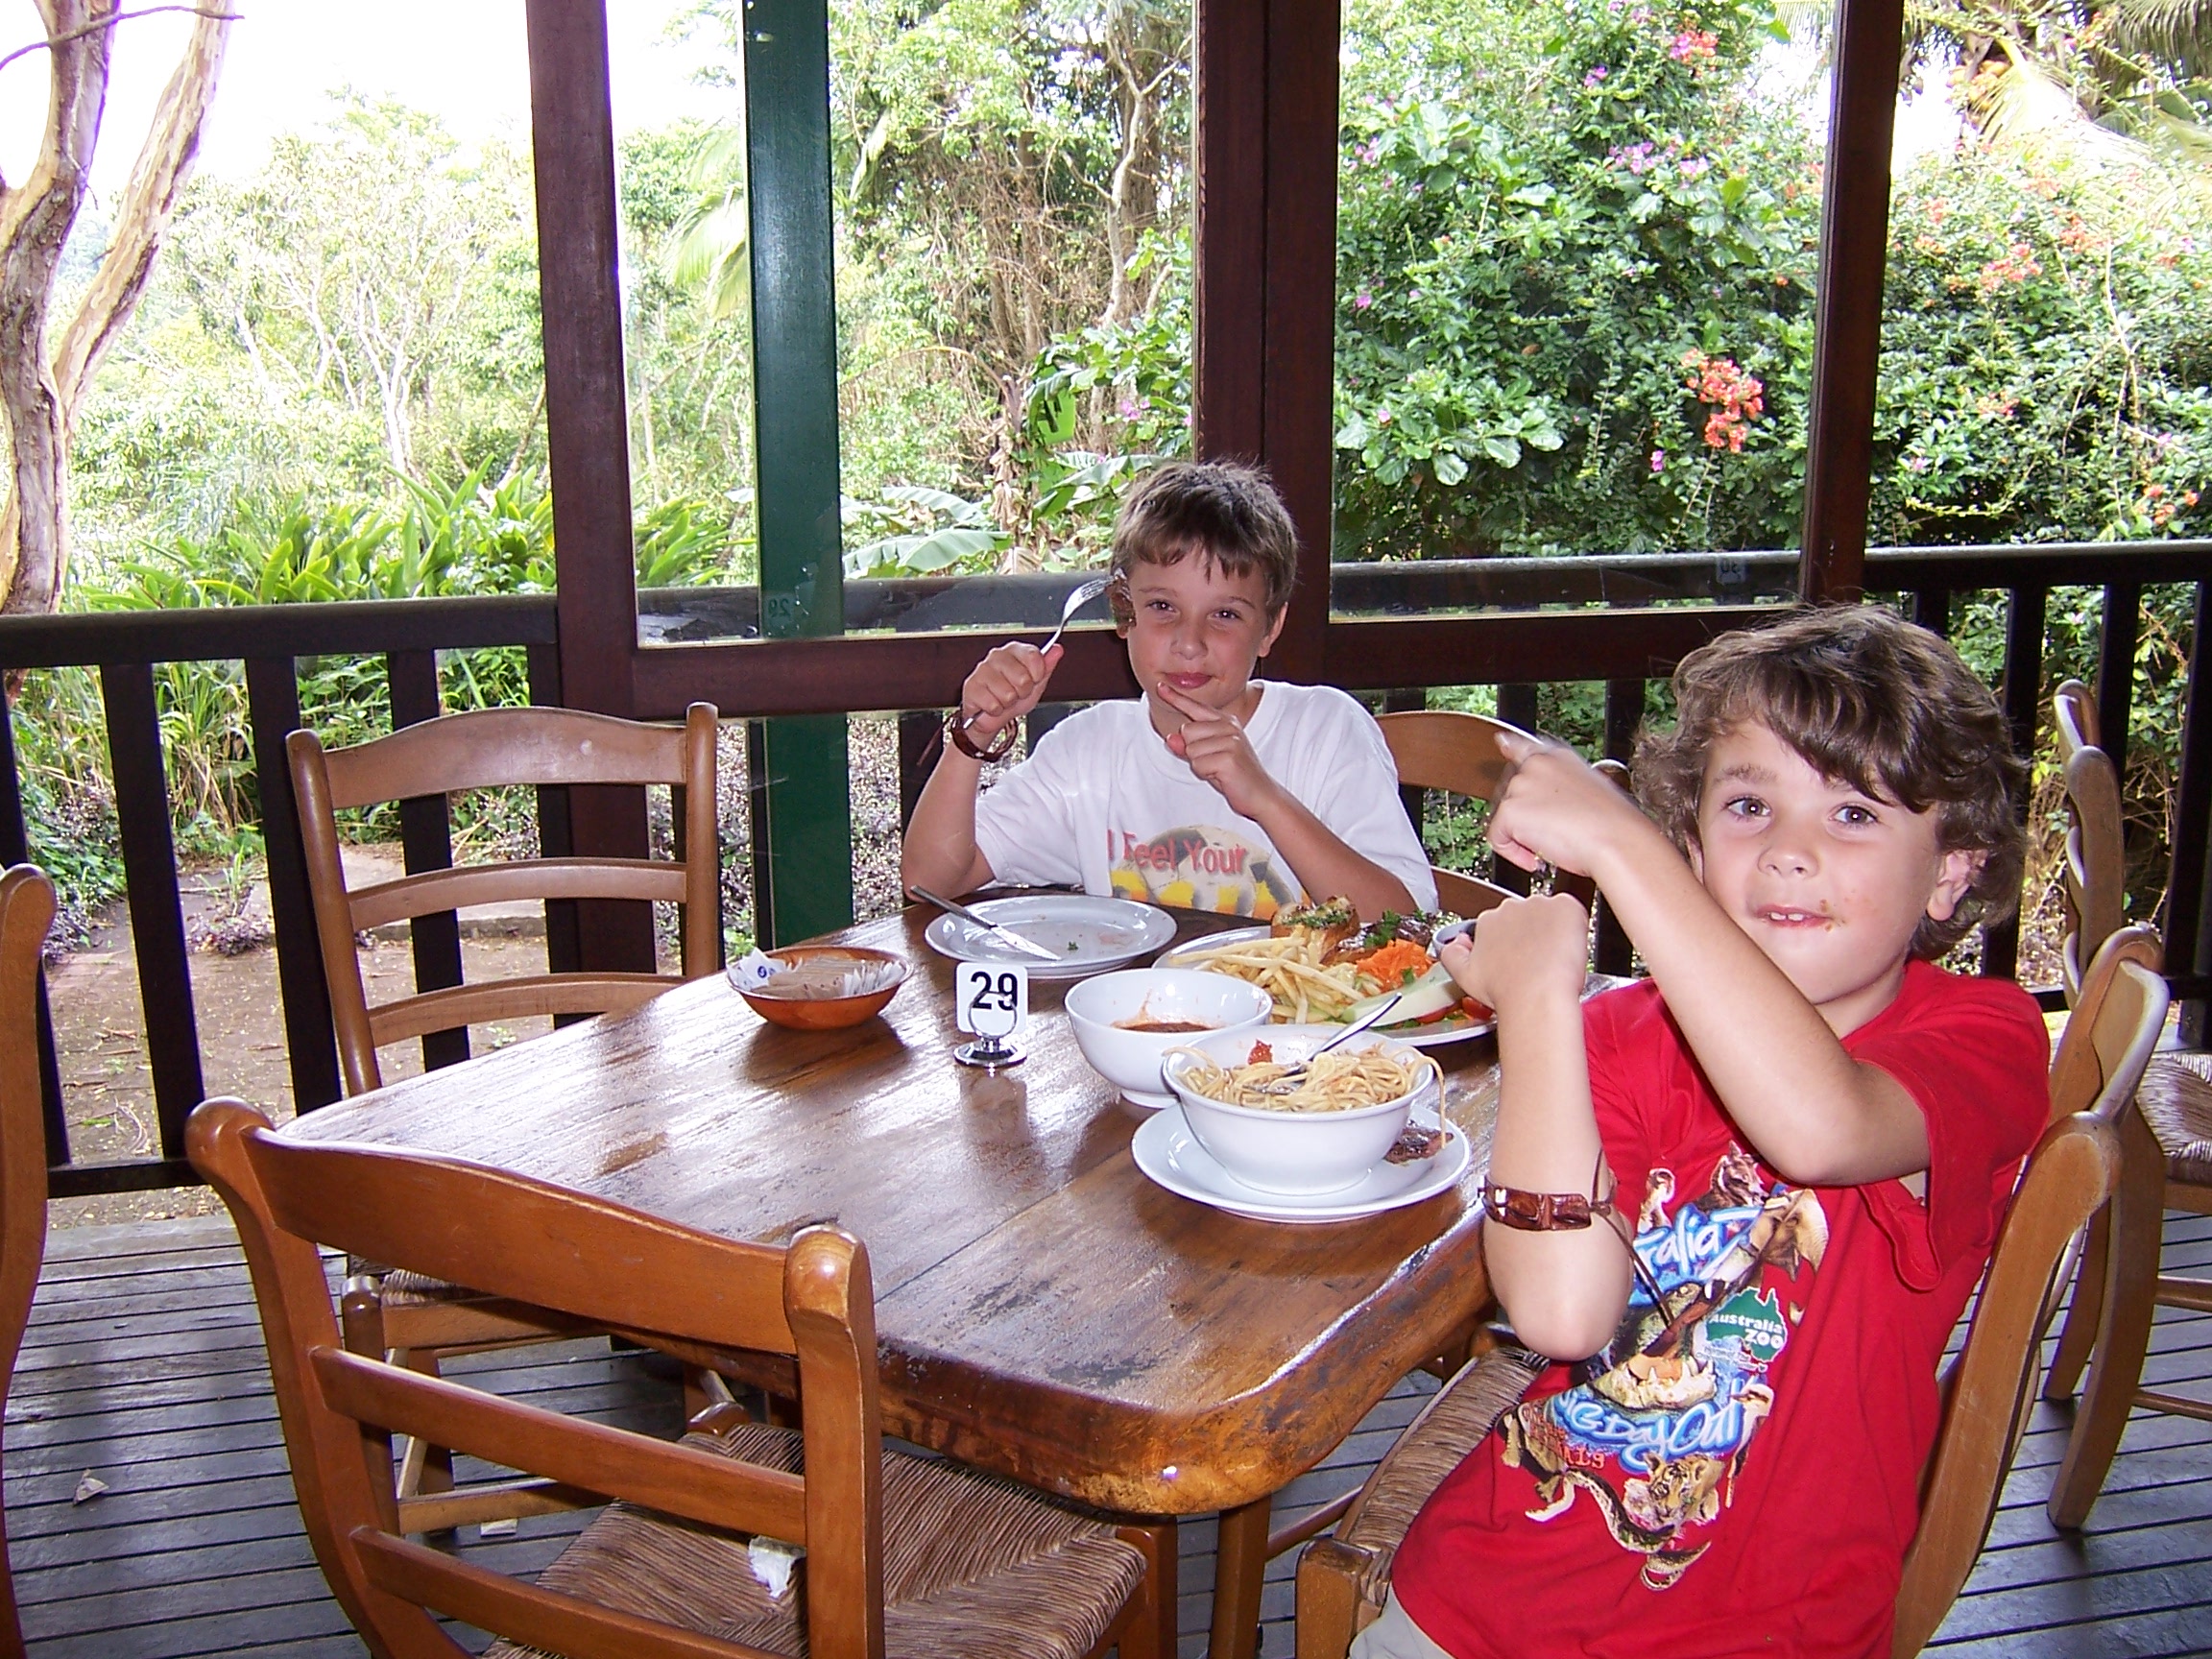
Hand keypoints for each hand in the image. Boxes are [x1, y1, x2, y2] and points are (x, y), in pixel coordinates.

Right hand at [959, 642, 1063, 747]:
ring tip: (1003, 699)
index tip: (1033, 680)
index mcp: (1015, 651)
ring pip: (1007, 693)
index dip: (1037, 674)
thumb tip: (1057, 649)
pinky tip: (992, 704)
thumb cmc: (1014, 697)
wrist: (993, 716)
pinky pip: (993, 704)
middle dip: (1022, 692)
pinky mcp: (971, 686)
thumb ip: (1047, 666)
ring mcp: (982, 670)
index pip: (1033, 655)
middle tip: (1016, 693)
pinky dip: (995, 709)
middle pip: (1022, 677)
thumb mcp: (1036, 683)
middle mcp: (997, 656)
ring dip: (1008, 702)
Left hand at [1154, 679, 1276, 817]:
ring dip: (1200, 765)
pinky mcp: (1230, 757)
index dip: (1175, 697)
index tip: (1160, 686)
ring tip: (1219, 769)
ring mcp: (1231, 740)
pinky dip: (1206, 774)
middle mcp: (1228, 726)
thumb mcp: (1207, 757)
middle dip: (1193, 751)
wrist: (1261, 794)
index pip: (1195, 707)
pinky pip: (1198, 764)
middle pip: (1186, 731)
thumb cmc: (1234, 775)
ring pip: (1191, 749)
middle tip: (1214, 762)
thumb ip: (1188, 746)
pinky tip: (1221, 776)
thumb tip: (1170, 738)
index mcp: (1224, 722)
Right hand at [1438, 893, 1588, 1017]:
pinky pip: (1571, 910)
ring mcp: (1539, 905)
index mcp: (1487, 921)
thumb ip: (1452, 954)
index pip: (1502, 923)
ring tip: (1554, 957)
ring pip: (1549, 912)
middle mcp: (1511, 908)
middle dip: (1532, 932)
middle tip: (1538, 958)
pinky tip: (1568, 946)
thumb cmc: (1506, 992)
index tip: (1520, 956)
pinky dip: (1573, 924)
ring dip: (1553, 929)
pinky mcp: (1565, 907)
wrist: (1536, 997)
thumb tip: (1454, 943)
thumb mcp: (1464, 977)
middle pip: (1525, 915)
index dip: (1513, 940)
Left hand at [1486, 729, 1652, 879]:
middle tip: (1551, 834)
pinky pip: (1498, 839)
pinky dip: (1513, 853)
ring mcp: (1520, 785)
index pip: (1525, 747)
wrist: (1615, 839)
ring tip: (1551, 845)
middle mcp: (1536, 766)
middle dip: (1526, 819)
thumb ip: (1565, 788)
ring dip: (1522, 837)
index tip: (1502, 742)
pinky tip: (1536, 857)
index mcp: (1558, 757)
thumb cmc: (1613, 823)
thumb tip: (1555, 802)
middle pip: (1511, 795)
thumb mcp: (1593, 791)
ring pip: (1505, 819)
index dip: (1511, 746)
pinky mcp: (1510, 809)